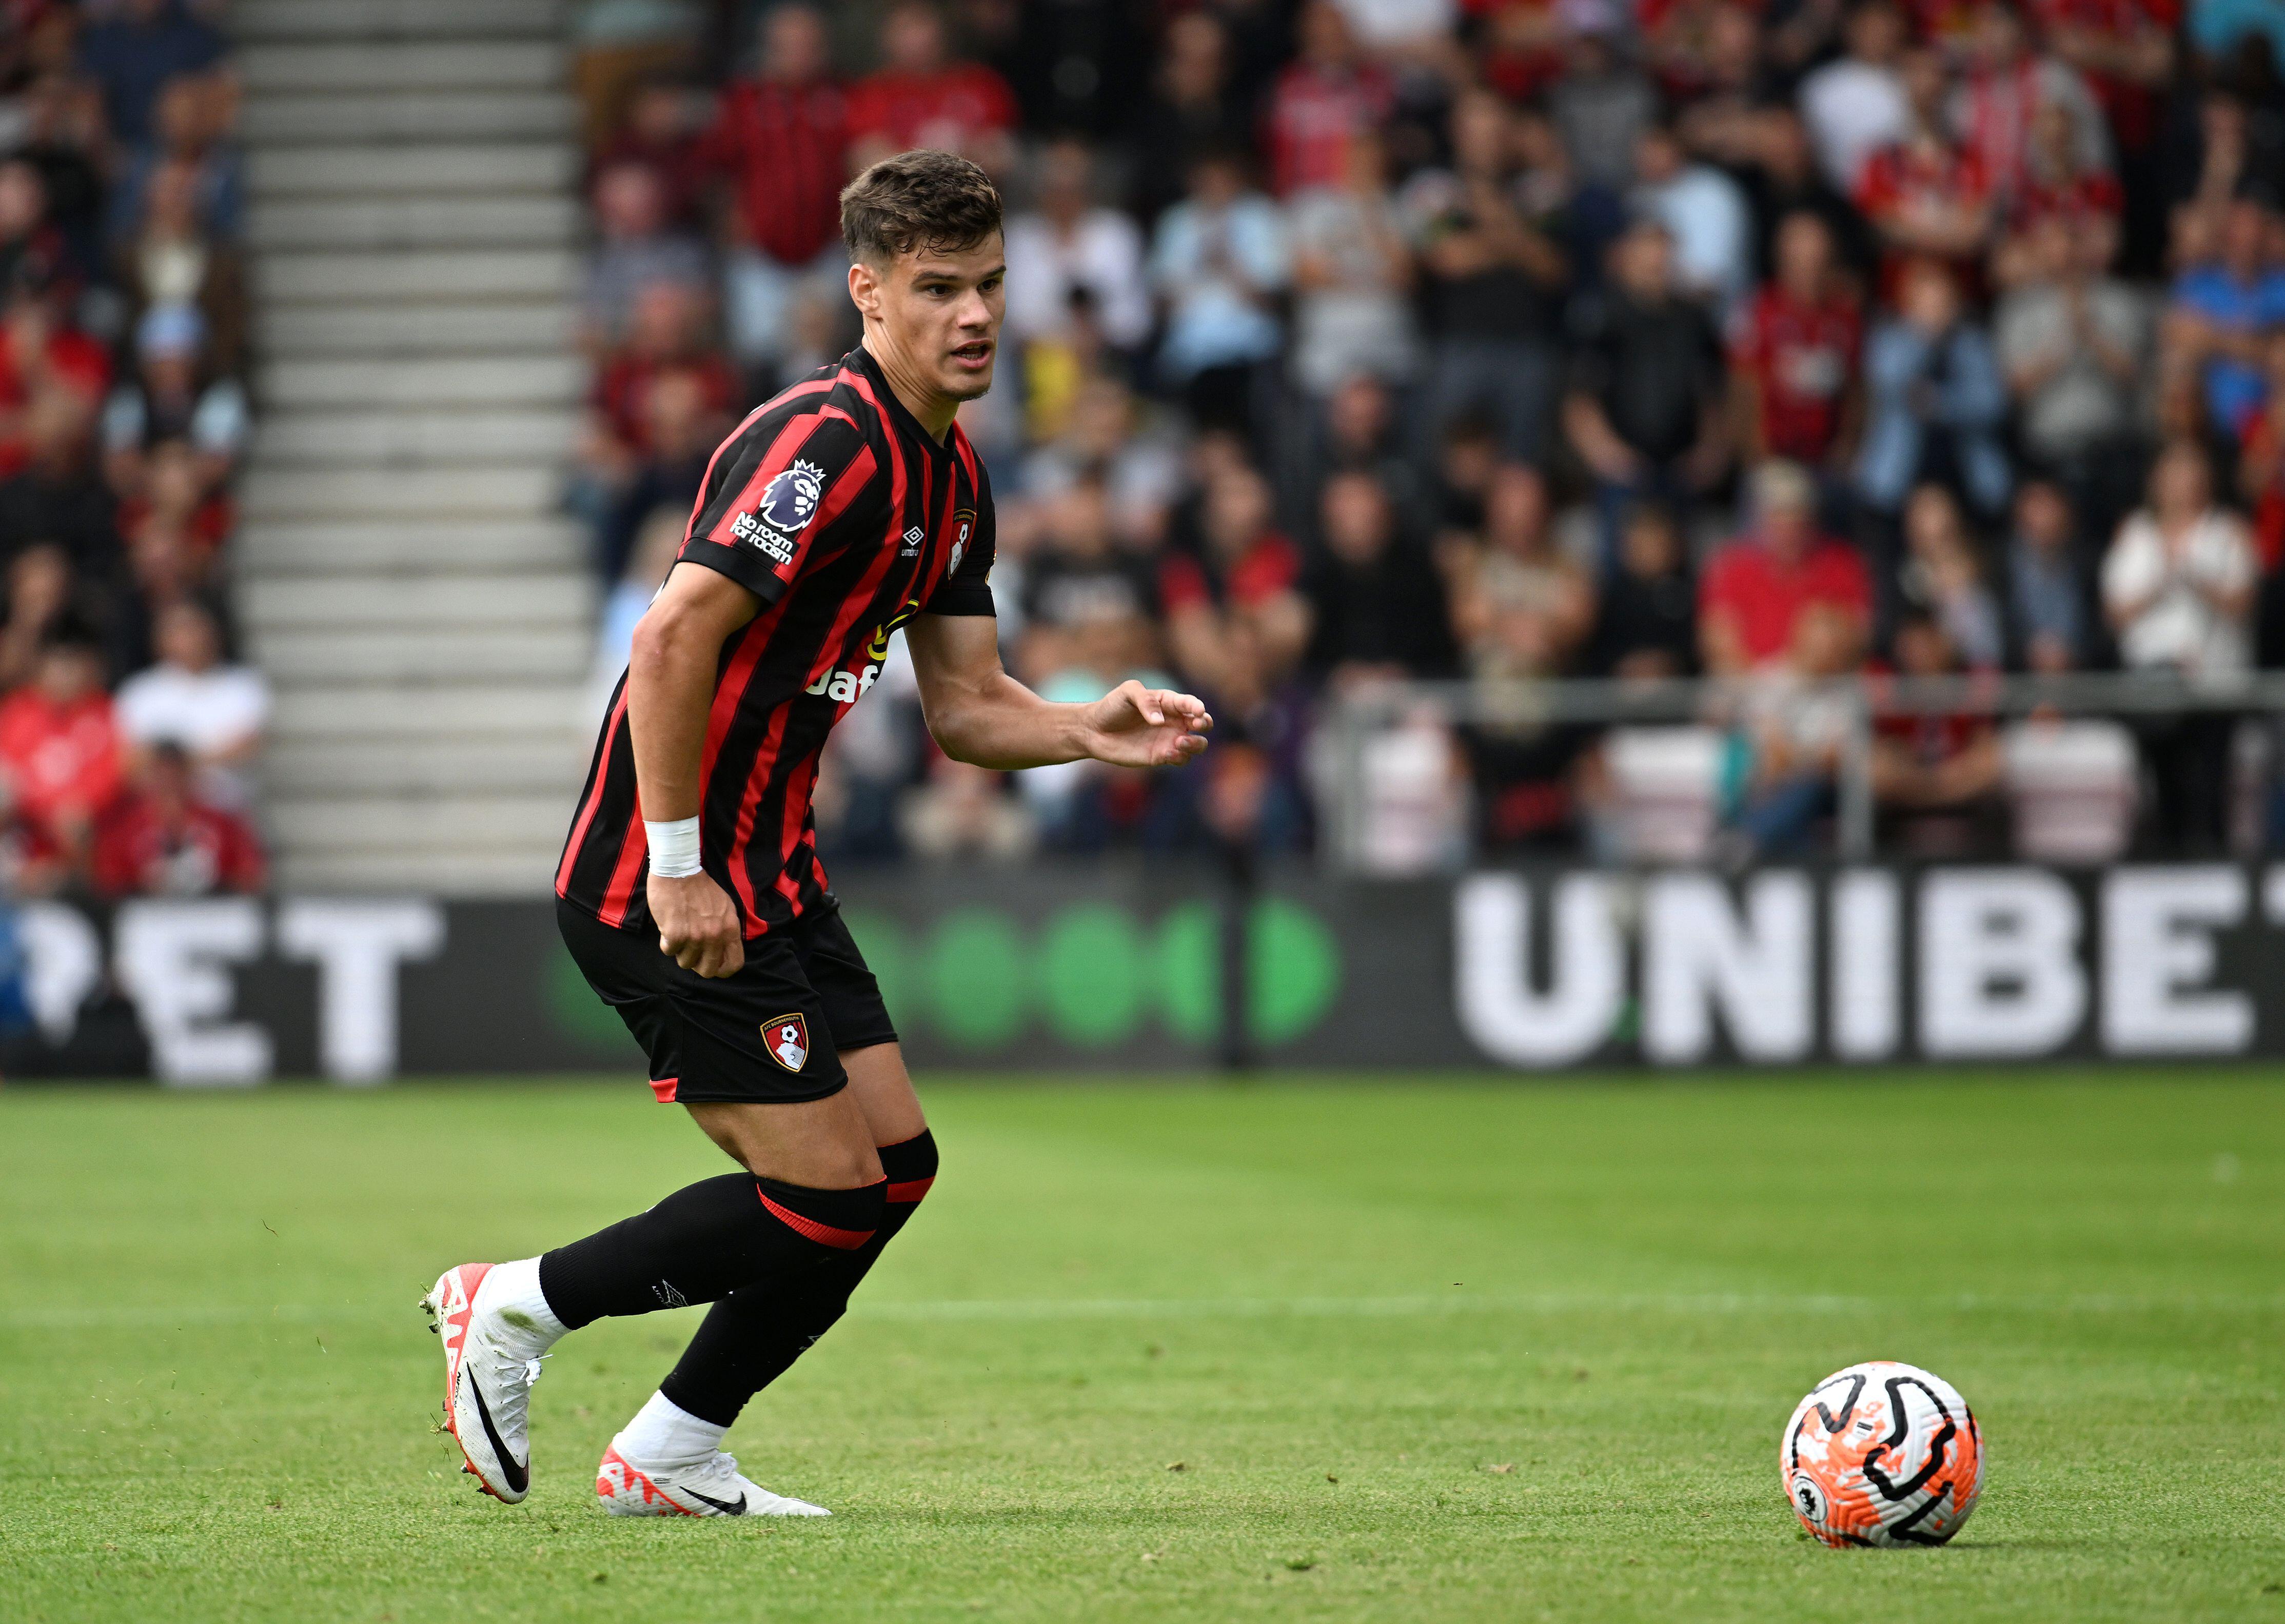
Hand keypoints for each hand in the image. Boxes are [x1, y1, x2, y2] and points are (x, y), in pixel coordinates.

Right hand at [649, 871, 744, 977]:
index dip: (722, 970)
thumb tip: (722, 952)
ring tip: (680, 932)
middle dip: (698, 965)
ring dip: (680, 951)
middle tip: (691, 951)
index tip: (713, 966)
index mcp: (730, 928)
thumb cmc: (700, 888)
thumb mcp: (725, 907)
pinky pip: (669, 951)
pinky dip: (666, 942)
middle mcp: (715, 935)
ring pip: (686, 963)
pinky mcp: (675, 934)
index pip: (734, 963)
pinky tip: (669, 926)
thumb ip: (726, 930)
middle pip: (708, 970)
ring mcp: (695, 936)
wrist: (678, 871)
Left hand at [1081, 679, 1212, 767]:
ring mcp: (1168, 740)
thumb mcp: (1127, 693)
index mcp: (1168, 702)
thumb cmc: (1111, 707)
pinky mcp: (1160, 757)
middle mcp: (1173, 721)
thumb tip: (1160, 721)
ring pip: (1197, 745)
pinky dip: (1179, 758)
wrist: (1094, 730)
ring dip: (1195, 744)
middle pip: (1203, 725)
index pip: (1190, 704)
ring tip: (1179, 742)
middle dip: (1204, 725)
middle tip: (1195, 725)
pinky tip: (1167, 753)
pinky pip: (1180, 759)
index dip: (1197, 707)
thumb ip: (1145, 701)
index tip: (1197, 711)